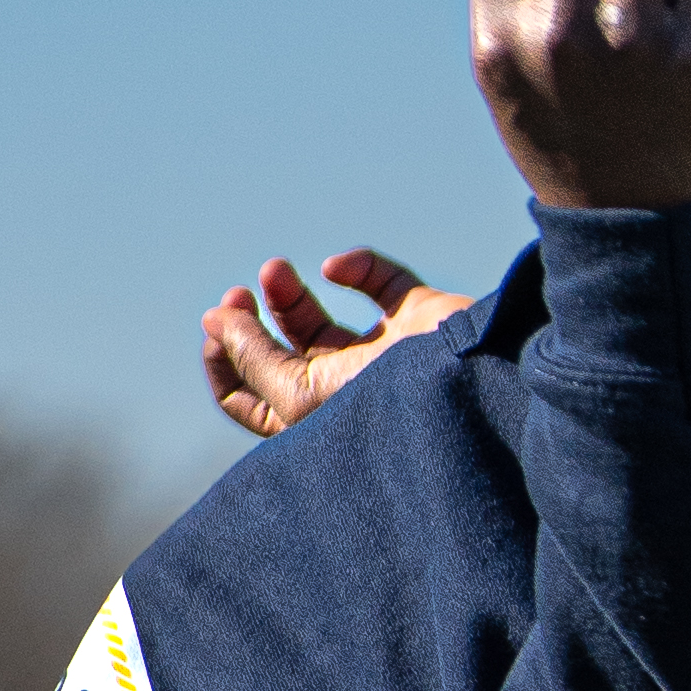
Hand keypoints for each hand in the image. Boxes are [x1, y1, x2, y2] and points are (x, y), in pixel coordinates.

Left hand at [200, 247, 475, 440]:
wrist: (475, 384)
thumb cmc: (384, 407)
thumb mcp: (302, 393)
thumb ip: (253, 356)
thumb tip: (215, 319)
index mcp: (314, 424)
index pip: (249, 400)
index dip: (224, 359)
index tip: (217, 322)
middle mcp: (347, 393)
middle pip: (281, 355)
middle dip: (254, 320)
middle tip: (239, 294)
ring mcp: (384, 355)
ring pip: (319, 320)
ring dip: (288, 293)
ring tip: (274, 270)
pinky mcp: (420, 318)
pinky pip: (381, 284)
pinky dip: (358, 267)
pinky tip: (340, 266)